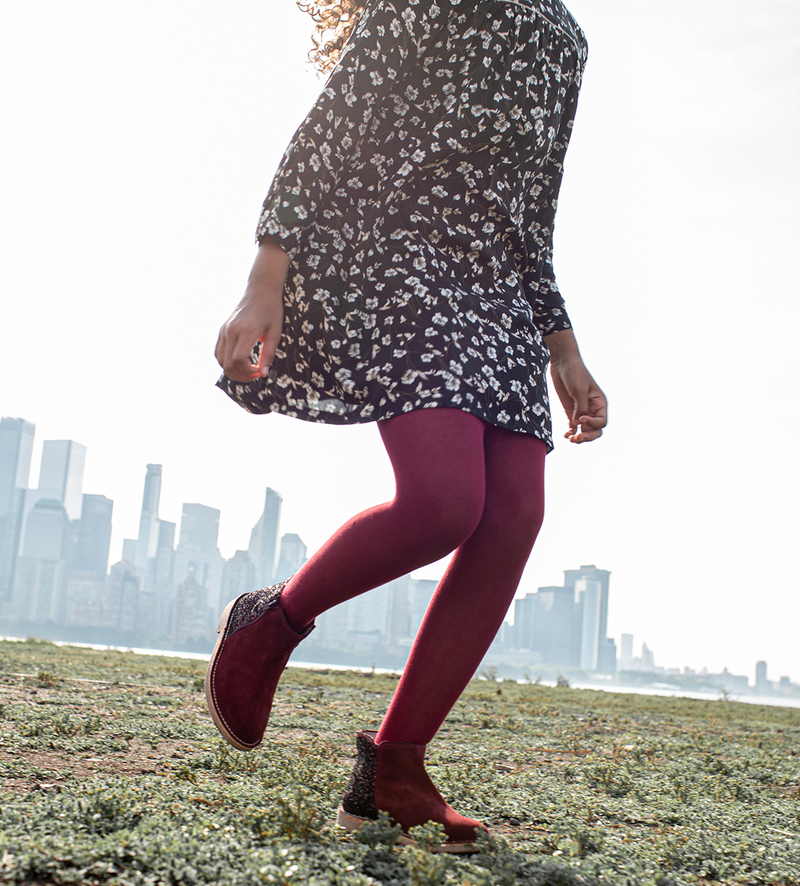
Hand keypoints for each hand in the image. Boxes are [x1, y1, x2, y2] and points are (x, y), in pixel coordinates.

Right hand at [215, 237, 289, 381]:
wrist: (260, 290)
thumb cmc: (271, 309)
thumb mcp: (275, 332)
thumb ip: (269, 353)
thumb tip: (264, 373)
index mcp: (246, 329)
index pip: (238, 359)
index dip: (248, 372)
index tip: (260, 372)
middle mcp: (231, 330)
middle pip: (228, 363)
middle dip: (241, 376)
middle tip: (256, 375)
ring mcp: (224, 329)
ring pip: (221, 360)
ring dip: (233, 371)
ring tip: (248, 371)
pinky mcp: (222, 330)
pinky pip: (218, 352)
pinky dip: (226, 362)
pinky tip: (240, 364)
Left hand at [545, 329, 606, 443]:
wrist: (562, 363)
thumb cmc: (575, 373)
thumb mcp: (579, 390)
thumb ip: (581, 407)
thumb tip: (578, 423)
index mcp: (600, 403)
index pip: (601, 422)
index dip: (593, 424)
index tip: (581, 418)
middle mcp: (592, 409)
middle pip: (595, 430)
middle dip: (588, 436)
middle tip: (577, 438)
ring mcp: (581, 411)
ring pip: (584, 430)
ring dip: (579, 437)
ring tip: (571, 439)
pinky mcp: (570, 411)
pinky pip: (573, 427)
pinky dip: (571, 432)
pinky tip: (565, 435)